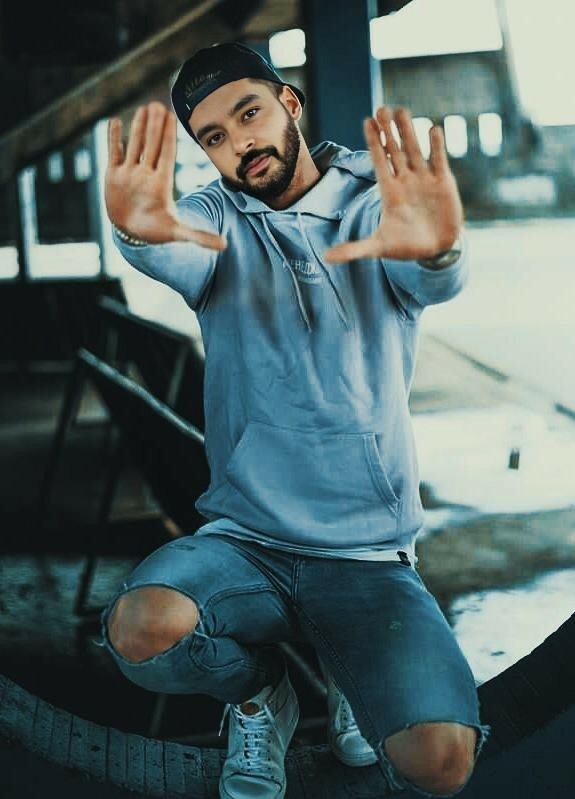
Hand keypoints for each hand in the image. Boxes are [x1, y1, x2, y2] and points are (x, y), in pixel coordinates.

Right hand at [105, 102, 226, 249]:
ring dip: (138, 127)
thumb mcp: (178, 233)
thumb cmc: (156, 232)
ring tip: (144, 108)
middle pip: (151, 145)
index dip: (168, 135)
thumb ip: (200, 237)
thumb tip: (224, 246)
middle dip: (154, 125)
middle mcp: (146, 174)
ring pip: (134, 145)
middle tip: (158, 104)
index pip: (166, 154)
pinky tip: (114, 122)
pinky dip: (113, 139)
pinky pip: (113, 153)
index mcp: (161, 183)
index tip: (171, 117)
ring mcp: (130, 173)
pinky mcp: (113, 176)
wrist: (133, 233)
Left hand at [325, 107, 462, 262]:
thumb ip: (354, 249)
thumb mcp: (378, 248)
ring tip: (402, 111)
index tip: (367, 121)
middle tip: (381, 108)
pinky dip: (437, 146)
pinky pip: (439, 160)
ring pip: (415, 150)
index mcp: (389, 192)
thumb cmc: (404, 247)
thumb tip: (326, 258)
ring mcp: (424, 180)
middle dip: (388, 131)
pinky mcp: (443, 183)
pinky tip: (433, 129)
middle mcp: (405, 181)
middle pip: (395, 150)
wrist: (434, 250)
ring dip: (409, 132)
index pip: (379, 161)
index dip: (374, 142)